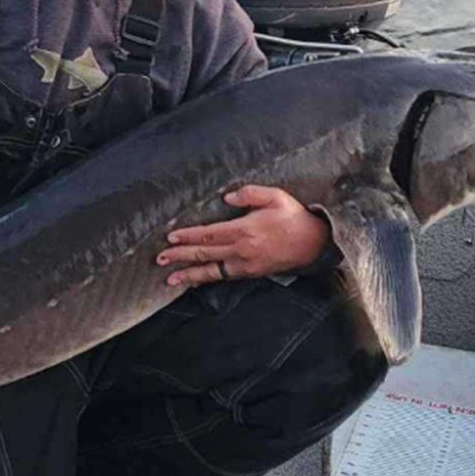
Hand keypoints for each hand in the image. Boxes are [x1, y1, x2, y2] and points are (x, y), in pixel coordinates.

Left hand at [157, 184, 330, 287]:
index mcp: (245, 230)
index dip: (188, 236)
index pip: (209, 233)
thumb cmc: (293, 217)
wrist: (315, 244)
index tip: (170, 237)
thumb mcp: (274, 196)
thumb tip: (226, 198)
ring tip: (170, 279)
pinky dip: (207, 279)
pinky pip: (224, 277)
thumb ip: (249, 194)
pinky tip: (195, 281)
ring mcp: (246, 265)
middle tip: (160, 259)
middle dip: (180, 256)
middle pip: (205, 254)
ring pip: (212, 271)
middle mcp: (242, 250)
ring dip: (189, 274)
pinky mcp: (251, 273)